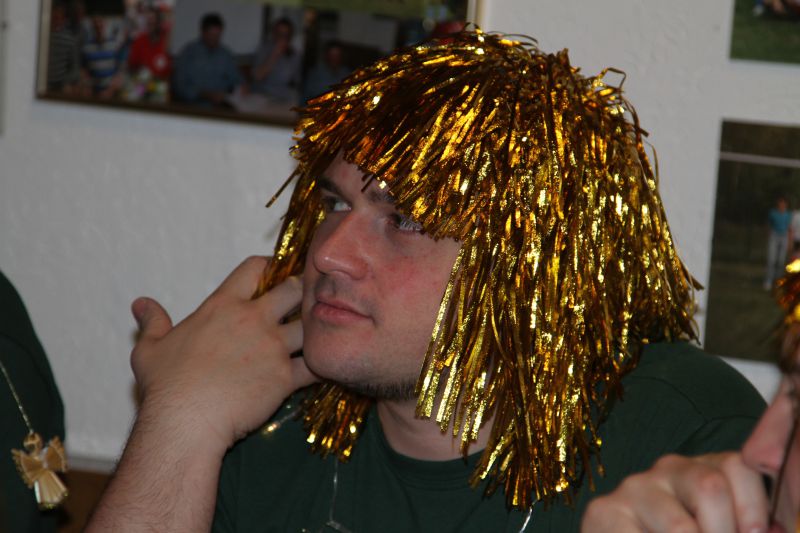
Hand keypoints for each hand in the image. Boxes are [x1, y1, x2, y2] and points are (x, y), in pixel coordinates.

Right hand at [130, 256, 316, 453]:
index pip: (255, 268)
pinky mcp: (285, 377)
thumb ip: (152, 322)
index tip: (275, 274)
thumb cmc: (165, 385)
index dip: (269, 267)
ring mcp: (272, 347)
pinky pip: (314, 367)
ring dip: (312, 331)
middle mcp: (253, 320)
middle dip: (301, 293)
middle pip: (293, 289)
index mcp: (222, 305)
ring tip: (313, 338)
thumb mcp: (150, 348)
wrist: (185, 422)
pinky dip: (320, 367)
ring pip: (309, 326)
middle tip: (302, 305)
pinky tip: (322, 369)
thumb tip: (140, 304)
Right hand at [581, 452, 768, 532]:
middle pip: (710, 487)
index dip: (754, 508)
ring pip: (681, 527)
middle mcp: (665, 469)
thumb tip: (771, 532)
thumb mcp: (712, 527)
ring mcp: (632, 488)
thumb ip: (740, 525)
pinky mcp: (603, 511)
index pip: (738, 466)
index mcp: (701, 471)